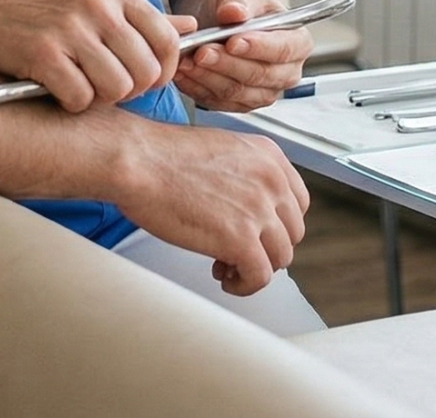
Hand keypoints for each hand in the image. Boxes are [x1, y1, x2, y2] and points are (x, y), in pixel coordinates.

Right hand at [0, 0, 184, 111]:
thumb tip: (190, 27)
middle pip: (147, 72)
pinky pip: (80, 99)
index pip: (169, 41)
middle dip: (129, 91)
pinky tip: (53, 89)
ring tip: (76, 86)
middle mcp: (98, 4)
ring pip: (118, 89)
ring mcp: (70, 27)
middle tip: (100, 87)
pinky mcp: (43, 53)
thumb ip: (142, 19)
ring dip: (98, 99)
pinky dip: (69, 105)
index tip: (139, 80)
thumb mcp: (93, 4)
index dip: (160, 72)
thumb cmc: (37, 13)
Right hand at [112, 123, 308, 295]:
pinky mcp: (241, 239)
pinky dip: (244, 285)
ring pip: (280, 258)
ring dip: (253, 266)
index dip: (276, 224)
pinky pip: (260, 277)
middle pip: (291, 232)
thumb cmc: (161, 157)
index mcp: (269, 155)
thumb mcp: (220, 151)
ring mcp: (259, 210)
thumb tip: (248, 209)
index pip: (297, 202)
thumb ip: (244, 175)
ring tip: (223, 266)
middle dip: (265, 246)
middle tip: (234, 251)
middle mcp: (272, 180)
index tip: (256, 233)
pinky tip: (224, 279)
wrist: (137, 162)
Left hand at [173, 0, 310, 113]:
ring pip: (236, 92)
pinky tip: (182, 72)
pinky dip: (197, 87)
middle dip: (227, 64)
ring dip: (208, 78)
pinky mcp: (238, 104)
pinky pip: (217, 101)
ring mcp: (263, 93)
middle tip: (202, 52)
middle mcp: (286, 74)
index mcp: (298, 44)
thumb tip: (233, 12)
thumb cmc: (240, 4)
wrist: (223, 18)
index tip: (233, 40)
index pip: (283, 50)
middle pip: (258, 76)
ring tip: (186, 60)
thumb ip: (239, 0)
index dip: (258, 48)